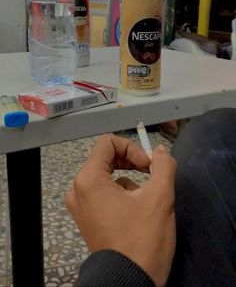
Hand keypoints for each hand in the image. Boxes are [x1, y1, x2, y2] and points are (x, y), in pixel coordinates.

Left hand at [66, 134, 175, 286]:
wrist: (129, 282)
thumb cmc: (142, 238)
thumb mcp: (160, 197)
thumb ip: (163, 166)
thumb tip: (161, 152)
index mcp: (89, 179)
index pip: (107, 143)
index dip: (132, 147)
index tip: (149, 164)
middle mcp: (78, 190)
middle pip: (105, 158)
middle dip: (131, 161)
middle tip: (151, 173)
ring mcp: (80, 206)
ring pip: (106, 177)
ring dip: (128, 179)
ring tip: (145, 198)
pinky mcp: (86, 219)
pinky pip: (102, 194)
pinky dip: (120, 194)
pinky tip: (135, 212)